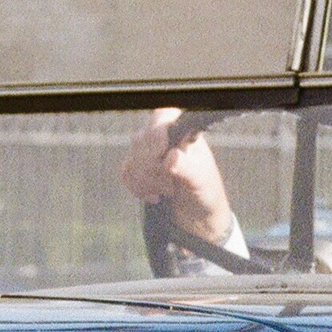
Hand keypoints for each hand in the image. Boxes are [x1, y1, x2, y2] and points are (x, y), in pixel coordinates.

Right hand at [119, 108, 236, 247]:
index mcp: (184, 132)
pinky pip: (126, 171)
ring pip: (132, 157)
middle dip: (153, 168)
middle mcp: (166, 137)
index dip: (156, 132)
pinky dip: (136, 186)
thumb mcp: (200, 181)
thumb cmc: (205, 193)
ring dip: (146, 180)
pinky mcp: (139, 167)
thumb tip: (171, 157)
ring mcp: (150, 151)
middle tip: (171, 185)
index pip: (163, 115)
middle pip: (143, 139)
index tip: (161, 154)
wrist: (197, 216)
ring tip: (166, 192)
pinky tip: (152, 195)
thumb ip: (186, 168)